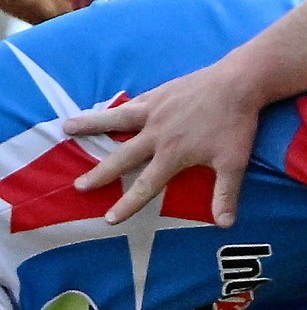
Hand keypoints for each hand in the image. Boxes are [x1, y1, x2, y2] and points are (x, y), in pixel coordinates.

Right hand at [66, 62, 260, 225]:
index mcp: (172, 154)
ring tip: (66, 127)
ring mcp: (155, 110)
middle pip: (122, 157)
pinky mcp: (160, 92)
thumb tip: (225, 225)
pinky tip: (108, 107)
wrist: (238, 83)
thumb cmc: (235, 124)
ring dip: (90, 125)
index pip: (145, 186)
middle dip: (100, 174)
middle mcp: (156, 134)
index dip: (127, 204)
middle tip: (79, 186)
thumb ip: (226, 194)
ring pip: (116, 120)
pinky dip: (117, 106)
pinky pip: (133, 102)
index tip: (109, 219)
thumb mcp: (234, 163)